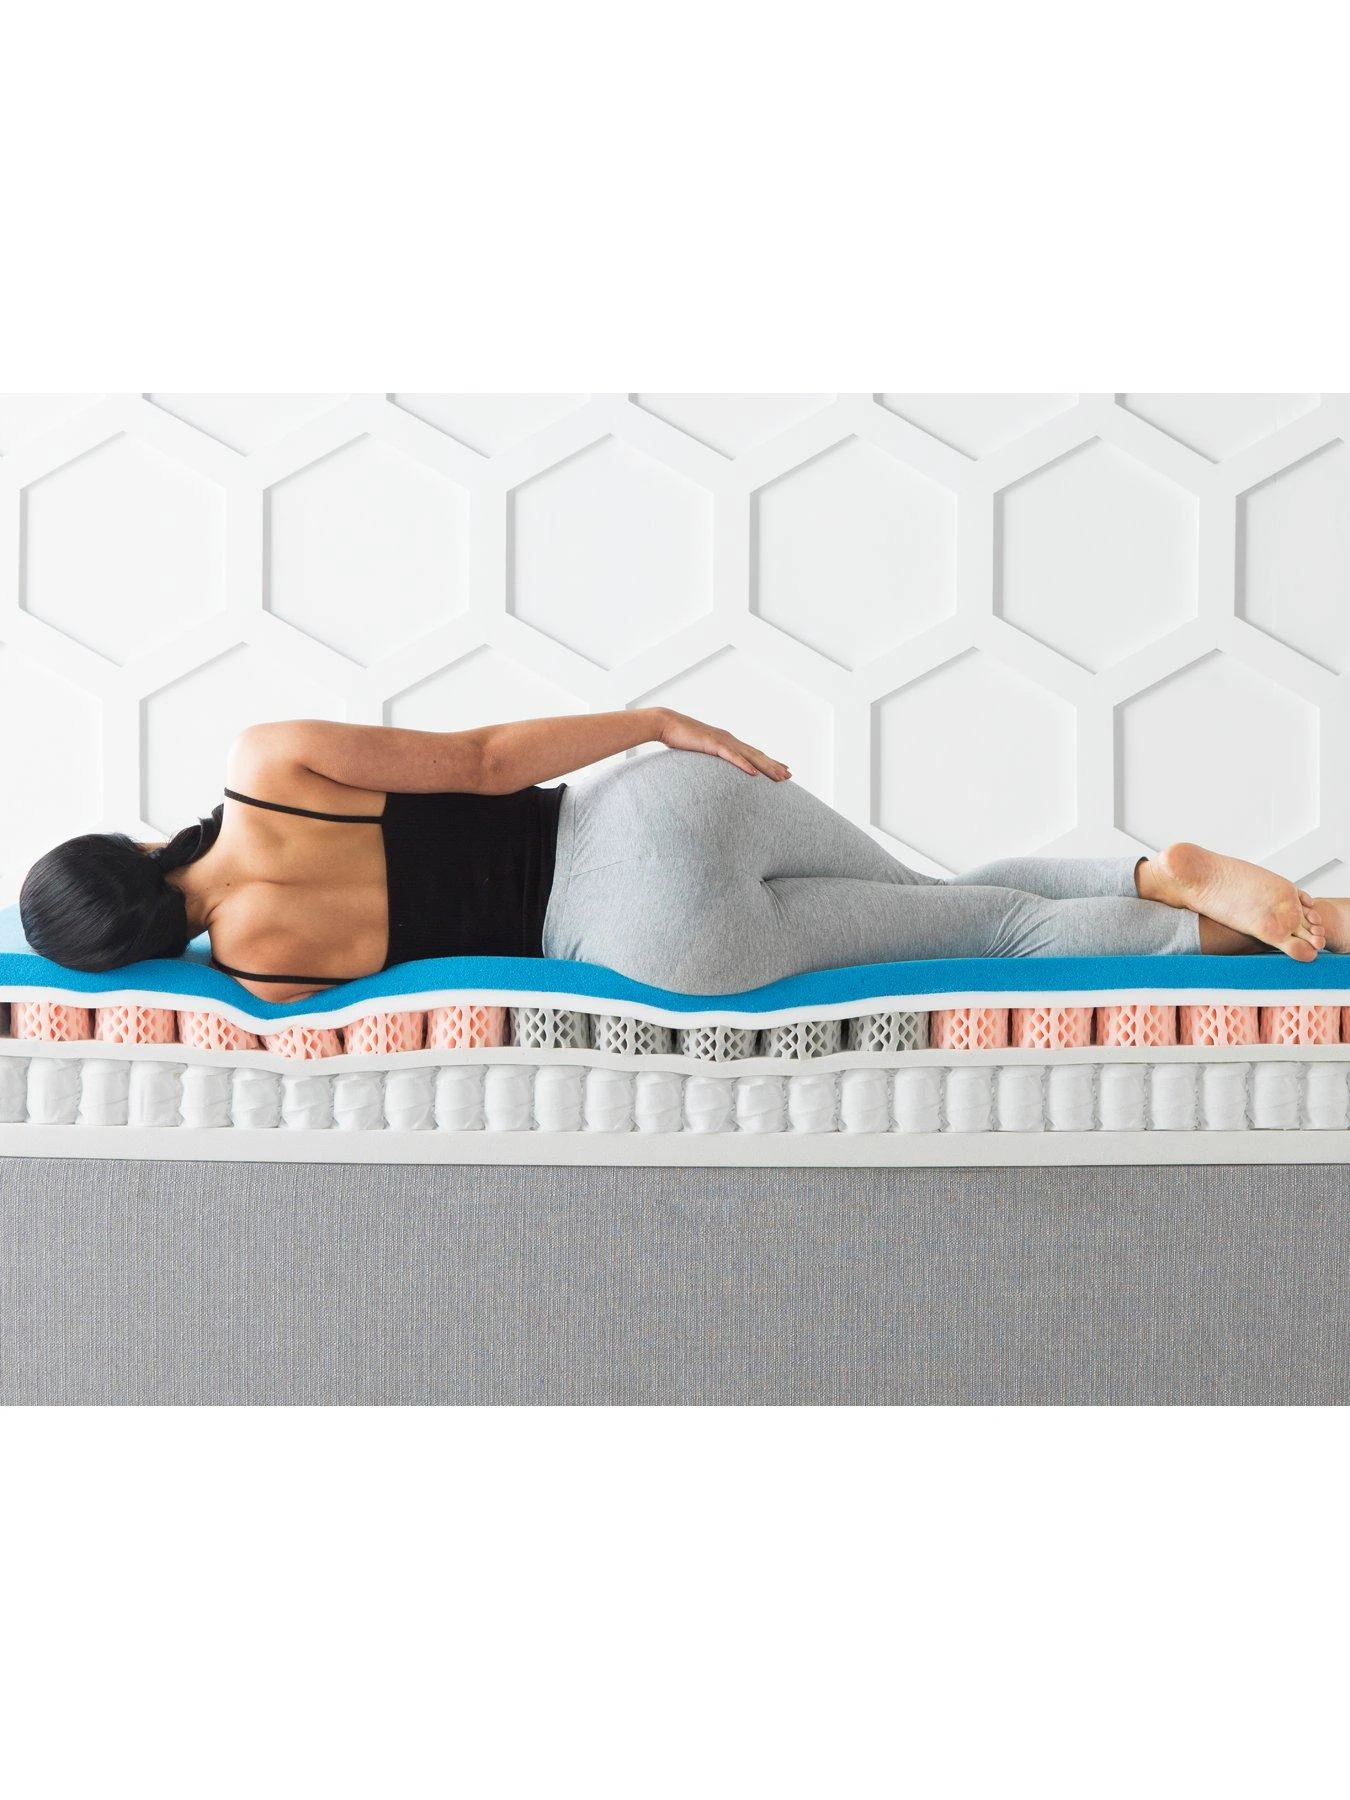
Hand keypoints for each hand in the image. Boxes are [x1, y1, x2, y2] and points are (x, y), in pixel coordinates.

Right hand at [657, 709, 791, 778]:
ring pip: (750, 756)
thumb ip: (708, 758)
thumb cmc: (679, 738)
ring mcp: (723, 741)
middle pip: (757, 755)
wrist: (666, 724)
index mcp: (727, 742)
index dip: (768, 761)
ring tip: (780, 776)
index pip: (753, 753)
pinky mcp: (713, 744)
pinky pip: (732, 756)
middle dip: (774, 765)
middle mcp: (729, 740)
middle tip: (789, 775)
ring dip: (766, 766)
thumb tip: (712, 771)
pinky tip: (754, 774)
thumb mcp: (698, 751)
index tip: (781, 769)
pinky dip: (744, 765)